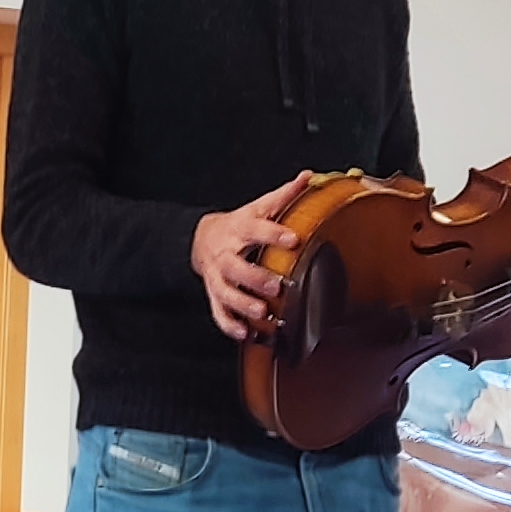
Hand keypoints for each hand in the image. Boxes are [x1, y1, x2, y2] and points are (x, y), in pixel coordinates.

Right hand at [191, 175, 310, 341]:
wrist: (202, 239)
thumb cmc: (239, 225)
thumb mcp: (258, 207)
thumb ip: (284, 196)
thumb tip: (309, 177)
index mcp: (239, 229)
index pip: (256, 229)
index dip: (273, 234)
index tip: (293, 240)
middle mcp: (226, 254)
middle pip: (234, 267)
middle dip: (254, 278)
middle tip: (276, 287)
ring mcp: (218, 277)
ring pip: (226, 293)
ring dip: (242, 305)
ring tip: (261, 314)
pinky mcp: (215, 295)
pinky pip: (219, 313)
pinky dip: (230, 325)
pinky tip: (246, 333)